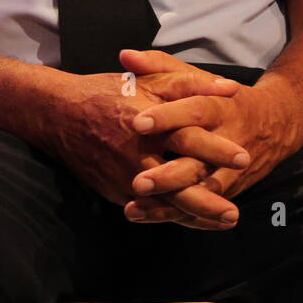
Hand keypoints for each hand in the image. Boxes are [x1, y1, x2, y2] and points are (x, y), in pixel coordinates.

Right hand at [46, 57, 252, 228]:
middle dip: (206, 201)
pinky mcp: (115, 191)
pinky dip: (171, 216)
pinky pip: (148, 208)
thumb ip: (190, 82)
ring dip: (194, 216)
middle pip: (176, 184)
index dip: (215, 148)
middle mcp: (136, 155)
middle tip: (234, 214)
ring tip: (223, 221)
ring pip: (164, 204)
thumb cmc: (108, 92)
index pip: (187, 138)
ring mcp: (124, 177)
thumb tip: (229, 87)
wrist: (59, 114)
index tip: (243, 158)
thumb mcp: (149, 80)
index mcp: (148, 123)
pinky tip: (193, 221)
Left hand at [119, 48, 302, 225]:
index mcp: (218, 107)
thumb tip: (125, 55)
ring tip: (135, 207)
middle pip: (198, 159)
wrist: (276, 123)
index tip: (137, 123)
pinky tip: (145, 216)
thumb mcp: (197, 77)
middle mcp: (227, 141)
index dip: (167, 117)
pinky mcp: (229, 190)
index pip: (193, 111)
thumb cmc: (224, 97)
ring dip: (169, 203)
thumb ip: (160, 66)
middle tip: (138, 182)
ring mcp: (230, 170)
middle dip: (169, 174)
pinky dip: (177, 215)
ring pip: (201, 190)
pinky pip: (203, 207)